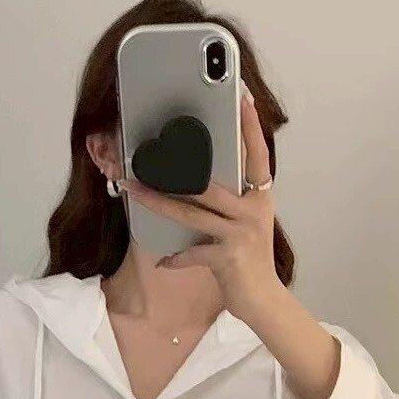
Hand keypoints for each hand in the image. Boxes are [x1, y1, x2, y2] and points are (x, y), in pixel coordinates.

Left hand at [122, 89, 279, 323]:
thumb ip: (228, 205)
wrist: (265, 302)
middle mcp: (253, 211)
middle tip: (146, 154)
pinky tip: (164, 260)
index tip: (242, 97)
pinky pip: (192, 253)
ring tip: (133, 190)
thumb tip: (195, 185)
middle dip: (174, 170)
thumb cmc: (249, 262)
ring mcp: (240, 234)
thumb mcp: (245, 226)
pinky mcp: (227, 258)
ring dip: (158, 202)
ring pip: (192, 212)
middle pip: (209, 183)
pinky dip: (176, 258)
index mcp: (260, 199)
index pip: (258, 155)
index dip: (251, 127)